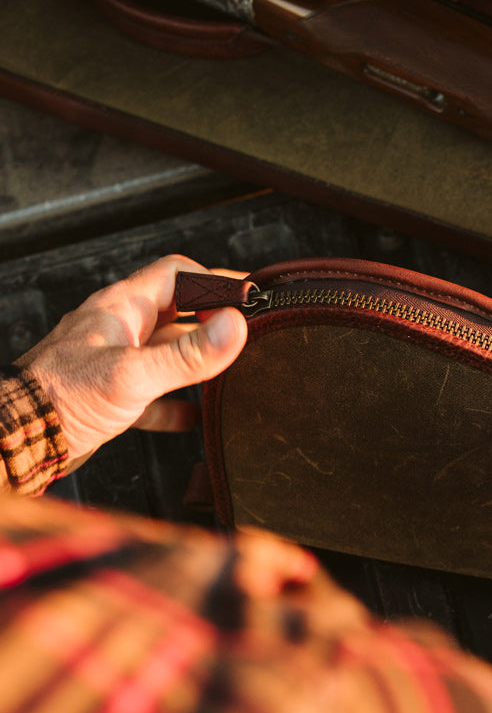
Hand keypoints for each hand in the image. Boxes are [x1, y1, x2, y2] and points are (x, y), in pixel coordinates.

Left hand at [16, 254, 247, 467]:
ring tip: (227, 369)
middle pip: (177, 309)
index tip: (247, 300)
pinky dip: (178, 404)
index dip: (215, 283)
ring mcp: (116, 360)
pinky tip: (193, 417)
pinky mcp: (112, 395)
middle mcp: (120, 328)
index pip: (178, 274)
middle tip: (245, 328)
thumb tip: (235, 326)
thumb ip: (188, 353)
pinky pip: (155, 393)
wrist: (20, 438)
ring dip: (196, 360)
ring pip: (167, 350)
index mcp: (122, 308)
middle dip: (212, 318)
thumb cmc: (60, 398)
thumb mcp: (134, 374)